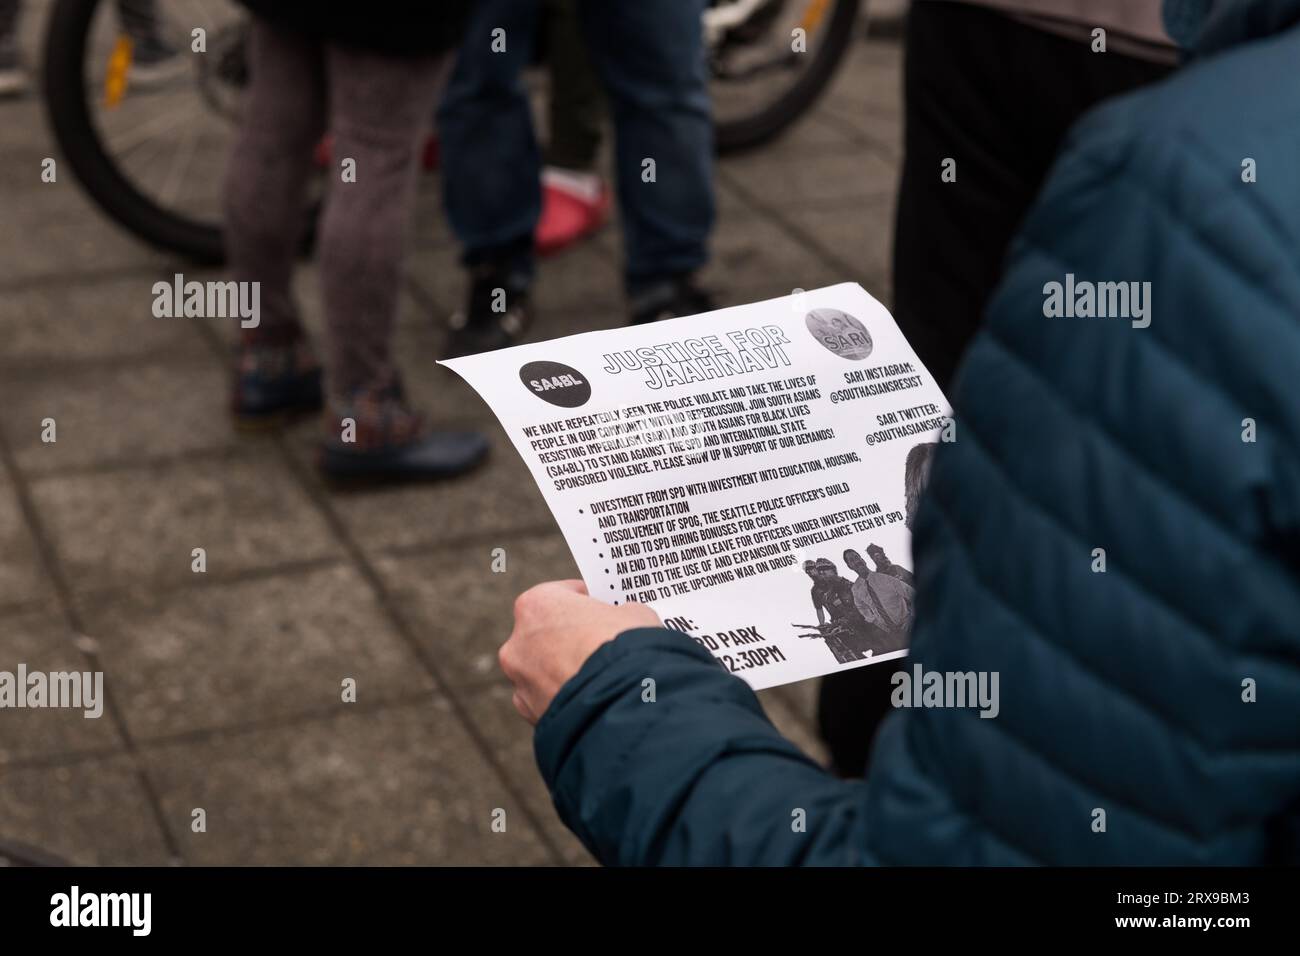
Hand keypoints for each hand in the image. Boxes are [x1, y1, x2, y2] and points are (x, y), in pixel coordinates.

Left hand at [500, 580, 661, 724]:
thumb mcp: (634, 614)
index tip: (602, 608)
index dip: (586, 601)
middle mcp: (518, 640)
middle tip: (601, 642)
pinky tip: (590, 698)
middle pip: (546, 633)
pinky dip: (564, 698)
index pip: (561, 594)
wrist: (623, 702)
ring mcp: (520, 680)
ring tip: (598, 676)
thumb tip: (623, 620)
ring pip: (542, 670)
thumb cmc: (626, 647)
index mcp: (537, 604)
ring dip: (563, 670)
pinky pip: (546, 699)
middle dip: (570, 637)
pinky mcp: (530, 713)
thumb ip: (620, 613)